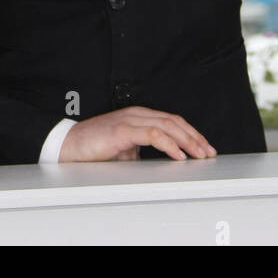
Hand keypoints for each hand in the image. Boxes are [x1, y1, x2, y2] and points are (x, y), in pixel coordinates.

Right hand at [59, 106, 216, 161]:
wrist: (69, 145)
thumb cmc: (94, 148)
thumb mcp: (124, 150)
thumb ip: (142, 151)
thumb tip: (161, 163)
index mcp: (138, 116)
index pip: (172, 121)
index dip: (191, 133)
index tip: (204, 147)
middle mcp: (137, 114)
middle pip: (175, 121)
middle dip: (195, 137)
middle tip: (209, 152)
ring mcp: (130, 120)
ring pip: (168, 126)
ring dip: (187, 141)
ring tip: (199, 155)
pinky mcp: (123, 130)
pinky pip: (153, 134)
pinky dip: (170, 145)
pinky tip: (179, 155)